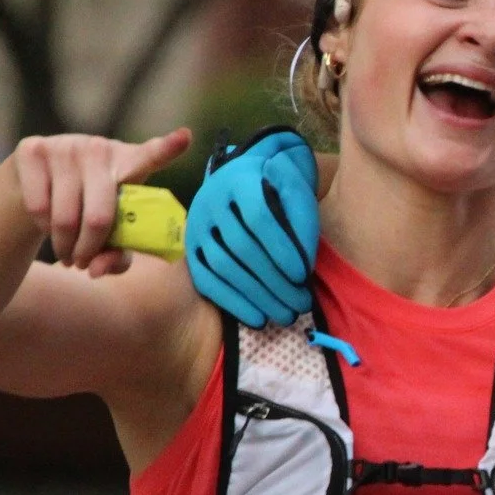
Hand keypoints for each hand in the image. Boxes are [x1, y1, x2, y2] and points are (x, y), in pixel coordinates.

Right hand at [11, 128, 191, 276]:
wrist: (31, 183)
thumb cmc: (84, 208)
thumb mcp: (108, 232)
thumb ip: (116, 255)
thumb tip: (97, 269)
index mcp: (129, 163)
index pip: (152, 155)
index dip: (168, 147)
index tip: (185, 138)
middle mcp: (99, 148)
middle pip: (99, 217)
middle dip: (89, 251)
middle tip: (84, 263)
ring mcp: (65, 146)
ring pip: (65, 218)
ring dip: (65, 247)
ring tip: (67, 253)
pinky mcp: (32, 150)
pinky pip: (39, 208)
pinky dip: (42, 229)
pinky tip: (46, 227)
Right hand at [183, 127, 320, 327]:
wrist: (247, 176)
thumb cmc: (280, 188)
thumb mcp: (297, 192)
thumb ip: (304, 222)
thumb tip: (302, 270)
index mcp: (239, 179)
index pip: (258, 216)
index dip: (281, 248)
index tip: (303, 275)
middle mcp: (211, 200)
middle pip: (241, 246)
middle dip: (274, 281)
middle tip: (300, 305)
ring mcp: (196, 226)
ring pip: (223, 266)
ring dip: (256, 296)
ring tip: (286, 316)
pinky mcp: (190, 249)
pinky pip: (206, 280)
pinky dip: (232, 302)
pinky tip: (257, 319)